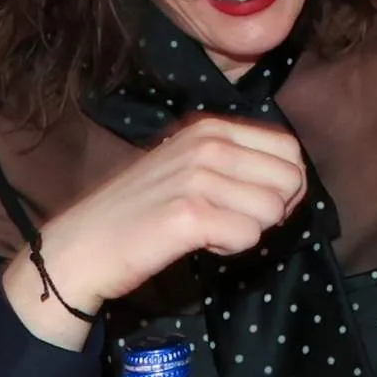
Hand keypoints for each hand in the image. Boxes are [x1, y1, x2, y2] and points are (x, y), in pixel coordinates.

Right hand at [2, 115, 305, 345]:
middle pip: (289, 180)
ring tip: (206, 229)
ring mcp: (199, 177)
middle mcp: (208, 144)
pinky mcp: (190, 214)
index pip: (288, 149)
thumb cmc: (141, 210)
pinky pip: (248, 235)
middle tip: (230, 220)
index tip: (255, 205)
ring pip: (272, 211)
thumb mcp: (189, 166)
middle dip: (271, 210)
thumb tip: (292, 180)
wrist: (84, 244)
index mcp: (211, 128)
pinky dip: (229, 248)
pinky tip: (197, 242)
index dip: (286, 185)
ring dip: (246, 231)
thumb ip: (236, 162)